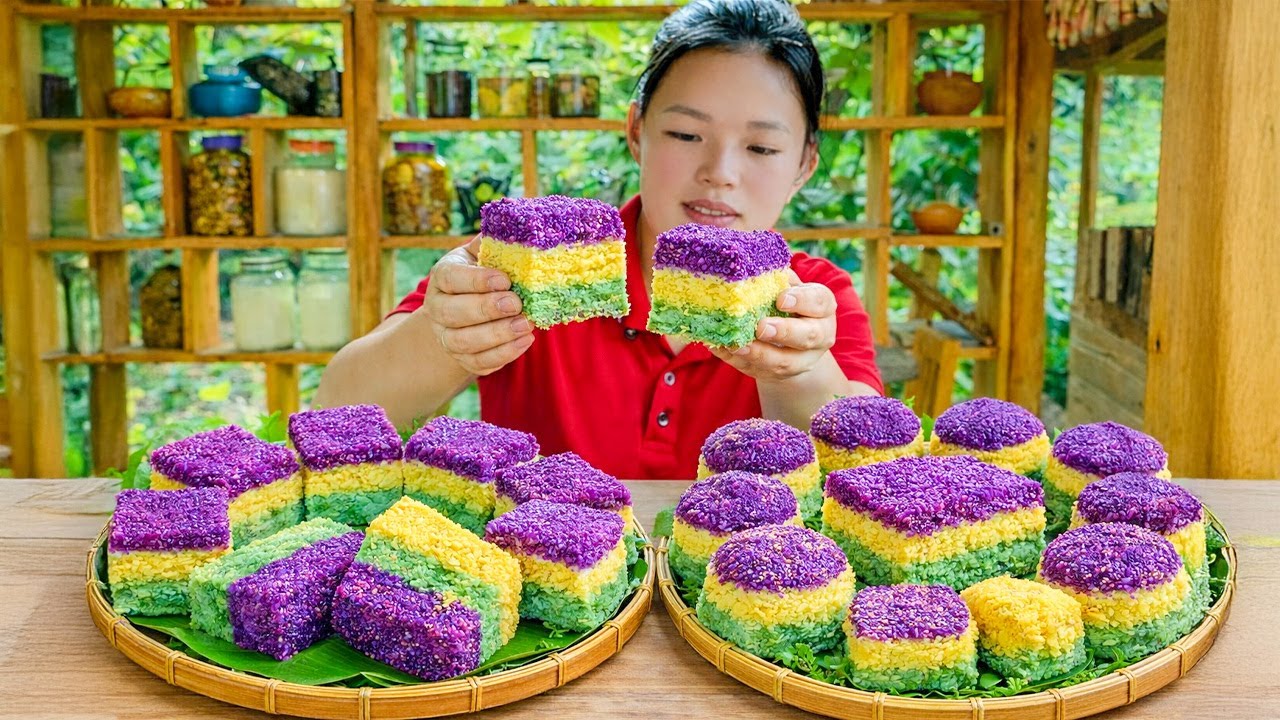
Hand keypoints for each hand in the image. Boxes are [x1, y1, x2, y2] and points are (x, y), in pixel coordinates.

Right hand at [420, 237, 533, 375]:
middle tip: (516, 304)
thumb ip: (496, 243)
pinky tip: (525, 341)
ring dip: (497, 335)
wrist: (465, 309)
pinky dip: (503, 355)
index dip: (476, 281)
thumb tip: (523, 227)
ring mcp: (447, 336)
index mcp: (443, 276)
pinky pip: (478, 363)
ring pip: (464, 342)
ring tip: (525, 325)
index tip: (504, 280)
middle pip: (453, 313)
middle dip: (486, 309)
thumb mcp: (482, 255)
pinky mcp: (462, 359)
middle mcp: (437, 308)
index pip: (451, 279)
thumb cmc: (481, 275)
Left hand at [709, 271, 836, 383]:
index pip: (819, 302)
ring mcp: (800, 361)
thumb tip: (749, 268)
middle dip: (784, 332)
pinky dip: (737, 360)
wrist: (791, 343)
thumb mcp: (786, 288)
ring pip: (784, 363)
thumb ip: (775, 279)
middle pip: (808, 337)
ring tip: (737, 344)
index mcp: (822, 308)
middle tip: (761, 327)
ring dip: (759, 355)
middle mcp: (818, 337)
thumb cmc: (786, 304)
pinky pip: (758, 371)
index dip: (801, 301)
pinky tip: (720, 347)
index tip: (780, 299)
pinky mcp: (777, 375)